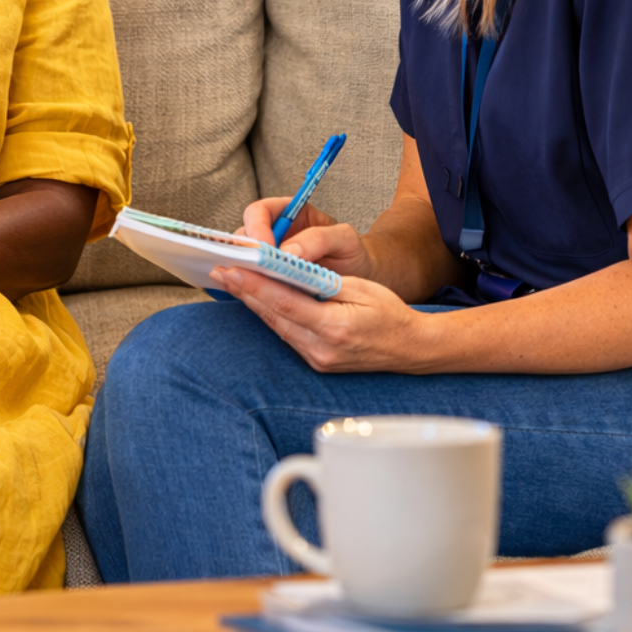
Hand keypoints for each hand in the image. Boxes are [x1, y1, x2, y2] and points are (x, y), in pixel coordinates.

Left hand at [211, 265, 426, 372]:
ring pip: (276, 326)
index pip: (284, 303)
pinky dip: (270, 316)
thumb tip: (286, 270)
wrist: (411, 349)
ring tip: (232, 281)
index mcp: (334, 328)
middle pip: (273, 316)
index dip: (255, 285)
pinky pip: (287, 335)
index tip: (233, 269)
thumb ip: (321, 282)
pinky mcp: (316, 362)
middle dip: (245, 291)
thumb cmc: (390, 314)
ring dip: (253, 303)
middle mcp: (322, 349)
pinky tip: (256, 300)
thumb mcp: (359, 288)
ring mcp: (318, 359)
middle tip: (221, 271)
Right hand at [240, 197, 375, 281]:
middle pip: (244, 237)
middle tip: (256, 270)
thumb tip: (286, 253)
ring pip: (244, 261)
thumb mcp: (344, 239)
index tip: (264, 247)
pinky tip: (262, 297)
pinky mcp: (270, 281)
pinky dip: (254, 289)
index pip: (259, 212)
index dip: (256, 228)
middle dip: (246, 253)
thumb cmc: (352, 253)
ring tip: (258, 285)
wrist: (361, 279)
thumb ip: (318, 238)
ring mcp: (269, 259)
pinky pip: (254, 282)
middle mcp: (273, 234)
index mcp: (288, 214)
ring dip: (248, 272)